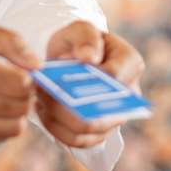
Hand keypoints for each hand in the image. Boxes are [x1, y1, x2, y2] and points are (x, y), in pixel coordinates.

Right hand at [0, 22, 38, 147]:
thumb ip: (8, 41)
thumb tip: (36, 64)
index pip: (19, 84)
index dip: (29, 79)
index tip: (24, 74)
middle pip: (18, 108)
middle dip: (25, 97)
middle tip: (18, 87)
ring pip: (11, 128)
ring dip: (17, 114)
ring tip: (7, 99)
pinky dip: (0, 127)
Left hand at [37, 21, 145, 148]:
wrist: (70, 57)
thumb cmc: (78, 41)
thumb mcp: (80, 29)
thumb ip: (85, 37)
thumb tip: (88, 58)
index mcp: (130, 63)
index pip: (115, 77)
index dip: (88, 81)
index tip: (60, 74)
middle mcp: (129, 95)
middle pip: (103, 114)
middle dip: (68, 107)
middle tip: (42, 93)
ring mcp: (116, 117)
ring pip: (88, 132)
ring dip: (58, 119)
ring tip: (40, 101)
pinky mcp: (99, 132)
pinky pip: (78, 141)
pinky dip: (56, 129)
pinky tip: (42, 112)